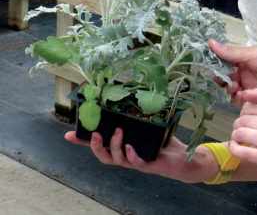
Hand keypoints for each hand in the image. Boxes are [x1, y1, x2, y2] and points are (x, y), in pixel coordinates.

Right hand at [64, 129, 218, 182]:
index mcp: (123, 148)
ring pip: (117, 160)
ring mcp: (137, 162)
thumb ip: (138, 118)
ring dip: (115, 146)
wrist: (183, 159)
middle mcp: (126, 156)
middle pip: (103, 156)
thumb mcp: (148, 128)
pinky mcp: (149, 165)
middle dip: (96, 146)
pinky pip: (137, 163)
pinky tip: (131, 147)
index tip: (67, 134)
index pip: (98, 146)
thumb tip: (130, 97)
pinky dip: (132, 155)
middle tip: (95, 134)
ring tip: (118, 131)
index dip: (82, 142)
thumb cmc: (164, 143)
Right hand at [209, 40, 256, 105]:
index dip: (218, 69)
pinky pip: (243, 102)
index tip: (214, 70)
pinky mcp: (256, 97)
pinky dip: (241, 99)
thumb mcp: (249, 54)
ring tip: (236, 87)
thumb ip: (228, 52)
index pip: (224, 67)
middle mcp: (245, 74)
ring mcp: (250, 86)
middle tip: (228, 80)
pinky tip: (244, 94)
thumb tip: (210, 43)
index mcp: (242, 62)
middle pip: (227, 82)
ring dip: (232, 91)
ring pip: (233, 93)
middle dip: (224, 82)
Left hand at [229, 87, 256, 175]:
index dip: (245, 112)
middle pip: (243, 120)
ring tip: (241, 137)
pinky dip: (234, 149)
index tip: (250, 118)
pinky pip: (242, 152)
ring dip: (236, 136)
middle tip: (245, 128)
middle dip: (239, 124)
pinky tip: (237, 146)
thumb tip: (245, 94)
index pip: (248, 106)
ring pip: (240, 134)